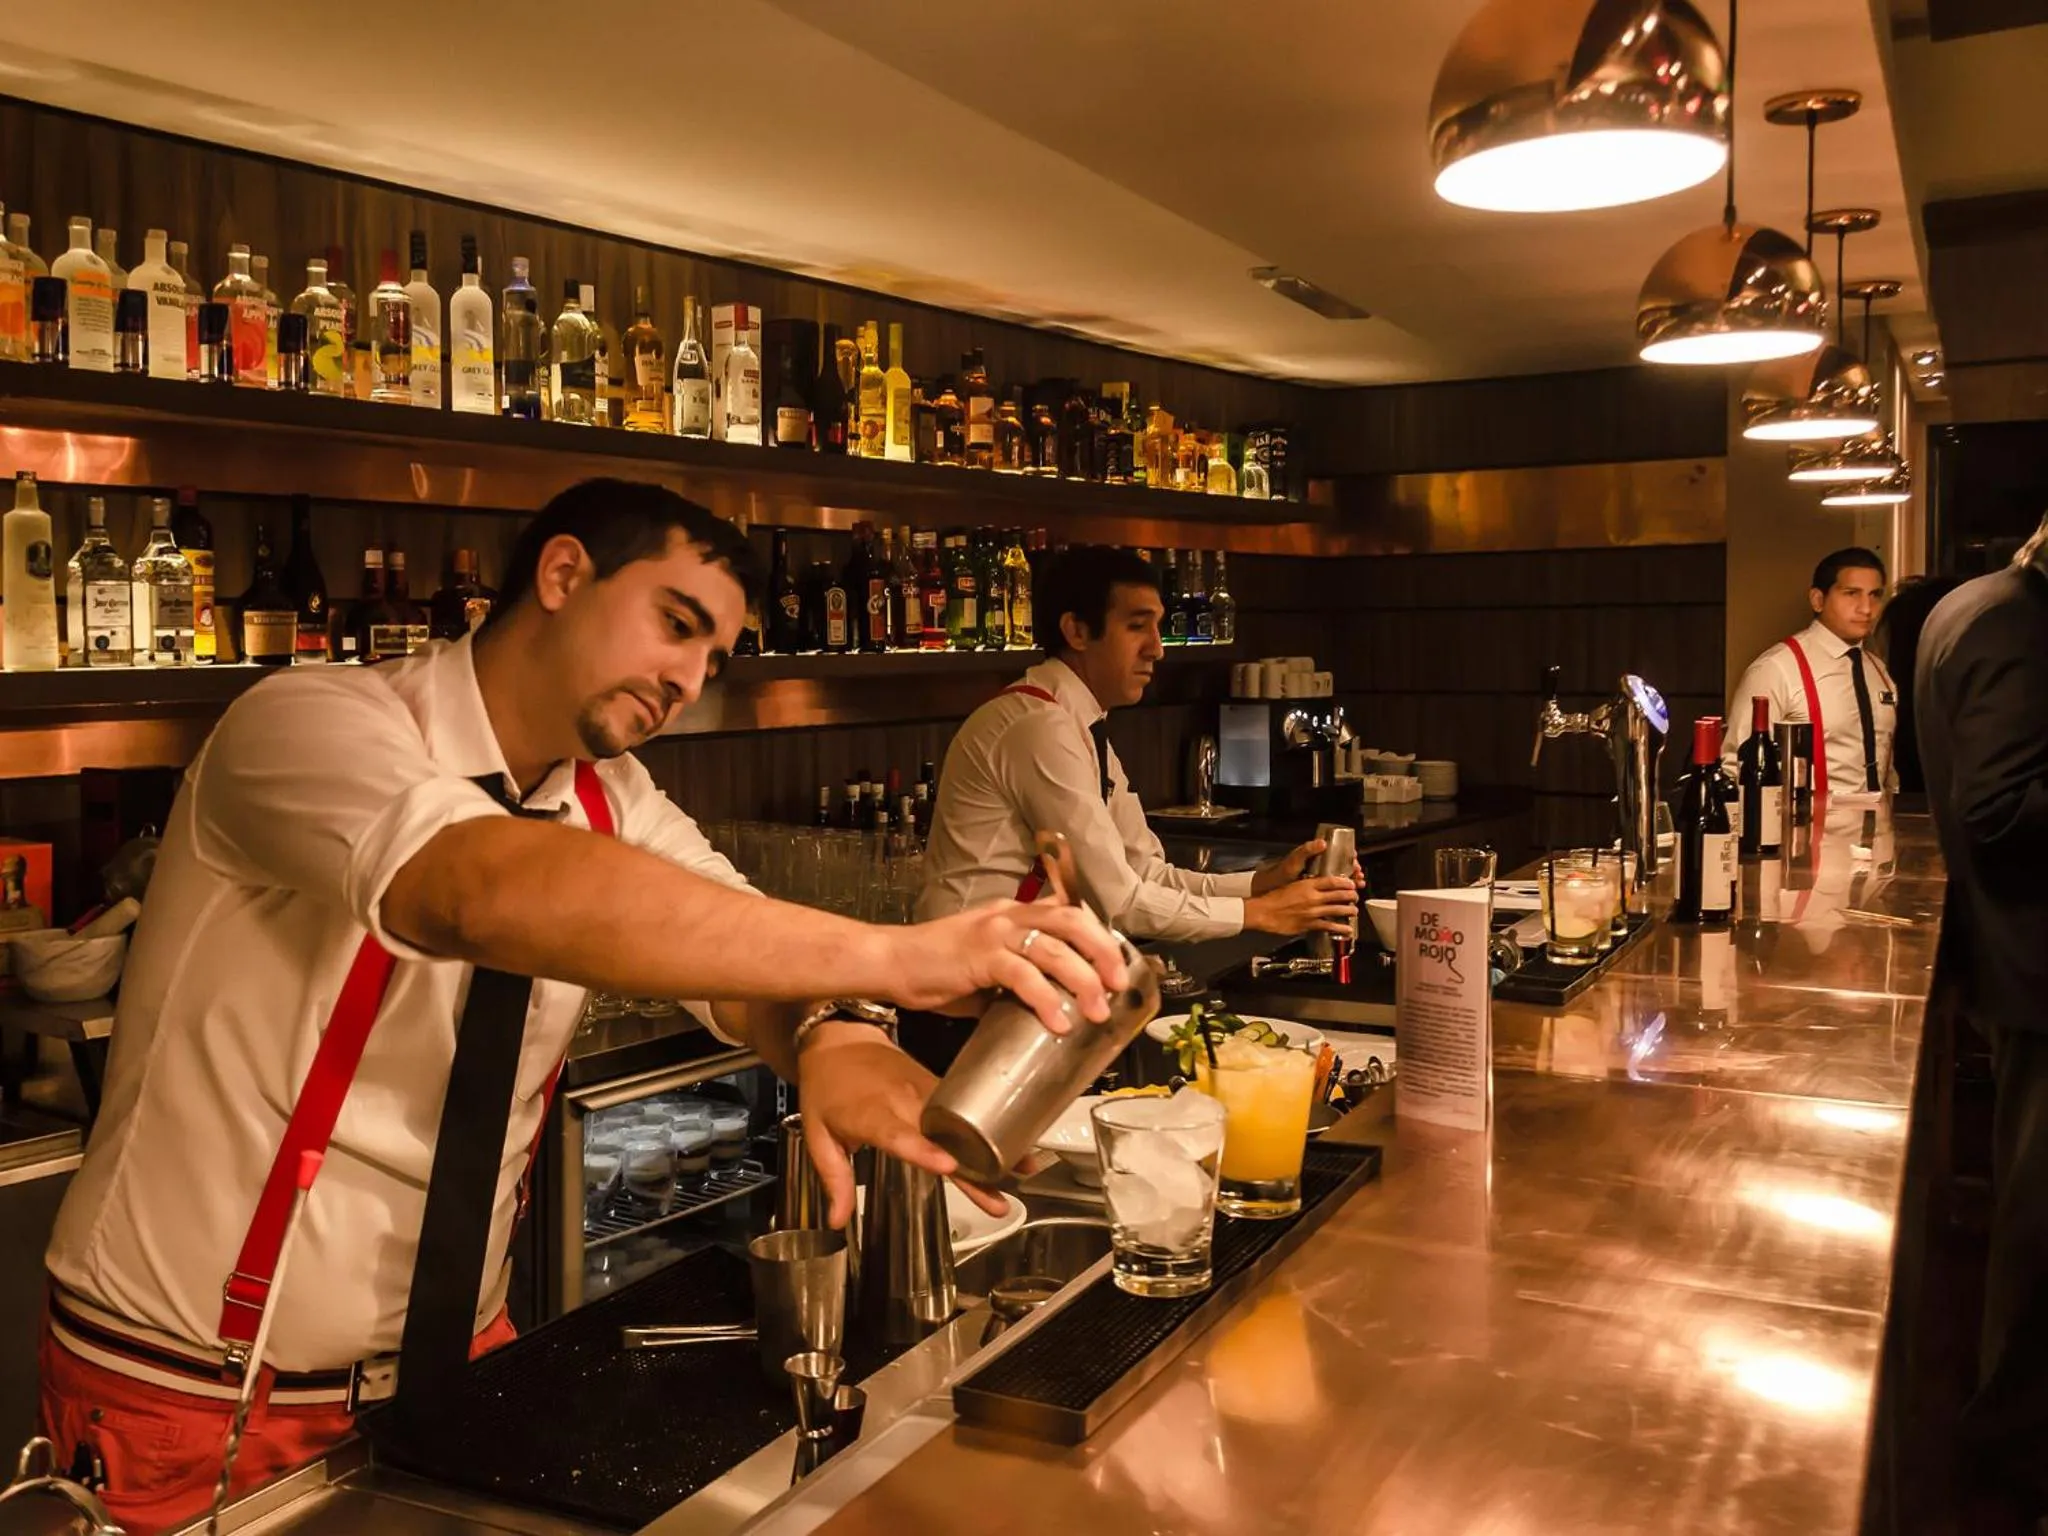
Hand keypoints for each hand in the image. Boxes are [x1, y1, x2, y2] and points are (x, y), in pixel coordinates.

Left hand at [794, 1022, 1006, 1224]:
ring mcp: (927, 1092)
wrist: (842, 1039)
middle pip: (944, 1138)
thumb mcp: (818, 1133)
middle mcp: (905, 1101)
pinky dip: (990, 1127)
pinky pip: (966, 1109)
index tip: (948, 1166)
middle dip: (973, 1170)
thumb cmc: (828, 1087)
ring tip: (1023, 1169)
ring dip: (992, 1148)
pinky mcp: (940, 1086)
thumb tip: (838, 1221)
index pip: (900, 1134)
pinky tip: (1014, 1142)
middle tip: (999, 1202)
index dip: (923, 1150)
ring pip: (964, 1123)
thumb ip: (833, 1178)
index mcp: (871, 1114)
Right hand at [881, 899, 1129, 1033]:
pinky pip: (1024, 976)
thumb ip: (1014, 979)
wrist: (890, 961)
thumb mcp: (984, 966)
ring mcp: (995, 934)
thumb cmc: (933, 968)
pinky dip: (1046, 999)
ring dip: (1083, 981)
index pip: (1068, 910)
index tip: (1116, 962)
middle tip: (1118, 984)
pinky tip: (1058, 1021)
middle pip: (1073, 920)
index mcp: (1013, 914)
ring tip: (1096, 1011)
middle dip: (1103, 951)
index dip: (1098, 933)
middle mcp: (1009, 915)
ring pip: (1056, 949)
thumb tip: (1043, 1007)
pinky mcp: (980, 956)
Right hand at [1243, 875, 1357, 936]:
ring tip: (1354, 911)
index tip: (1351, 884)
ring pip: (1337, 909)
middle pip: (1338, 894)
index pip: (1332, 881)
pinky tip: (1348, 930)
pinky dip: (1341, 928)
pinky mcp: (1310, 924)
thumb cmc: (1274, 898)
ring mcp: (1313, 911)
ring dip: (1349, 910)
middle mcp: (1313, 897)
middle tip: (1355, 896)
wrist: (1264, 912)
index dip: (1345, 882)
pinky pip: (1329, 926)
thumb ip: (1306, 886)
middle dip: (1350, 896)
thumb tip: (1317, 888)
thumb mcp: (1292, 885)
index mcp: (1308, 885)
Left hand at [1251, 838, 1364, 894]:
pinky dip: (1343, 896)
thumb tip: (1323, 842)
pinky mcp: (1317, 895)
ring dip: (1351, 883)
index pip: (1338, 855)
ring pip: (1341, 882)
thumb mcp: (1294, 860)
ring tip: (1359, 885)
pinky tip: (1349, 898)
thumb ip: (1307, 850)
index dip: (1348, 857)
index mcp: (1317, 859)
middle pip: (1342, 868)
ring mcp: (1319, 882)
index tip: (1355, 861)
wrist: (1270, 890)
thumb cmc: (1281, 872)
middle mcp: (1320, 869)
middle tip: (1360, 876)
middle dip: (1353, 872)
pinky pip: (1334, 894)